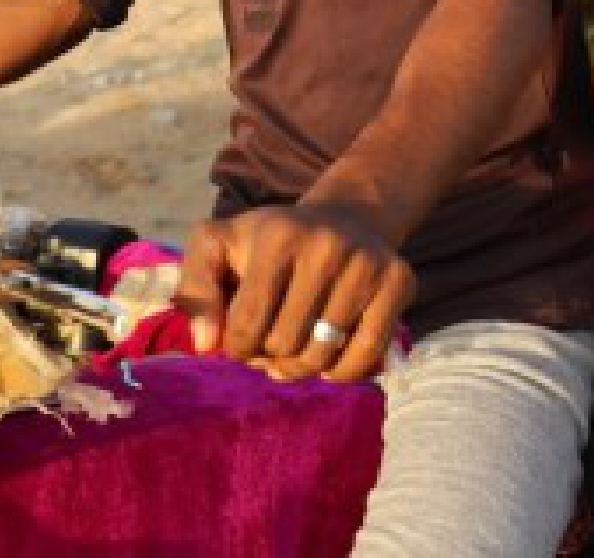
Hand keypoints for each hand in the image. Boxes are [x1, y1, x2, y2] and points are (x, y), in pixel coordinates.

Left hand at [173, 204, 415, 383]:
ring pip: (323, 356)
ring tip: (296, 350)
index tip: (242, 338)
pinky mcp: (399, 281)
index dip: (237, 347)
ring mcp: (367, 262)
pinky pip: (365, 357)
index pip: (246, 327)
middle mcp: (326, 244)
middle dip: (269, 357)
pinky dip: (342, 373)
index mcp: (276, 235)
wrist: (343, 219)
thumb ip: (194, 290)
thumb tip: (205, 344)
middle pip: (284, 346)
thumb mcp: (217, 247)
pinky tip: (329, 359)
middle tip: (271, 343)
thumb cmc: (269, 243)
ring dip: (302, 368)